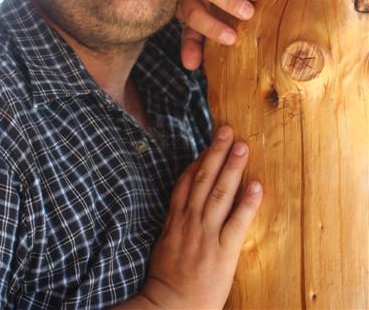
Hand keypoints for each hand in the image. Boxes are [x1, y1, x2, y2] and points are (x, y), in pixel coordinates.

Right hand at [140, 126, 262, 309]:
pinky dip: (247, 203)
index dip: (199, 159)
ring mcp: (206, 235)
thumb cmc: (167, 279)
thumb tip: (186, 206)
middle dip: (216, 152)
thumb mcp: (164, 244)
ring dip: (232, 167)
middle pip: (204, 179)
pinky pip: (236, 222)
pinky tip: (257, 186)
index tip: (210, 143)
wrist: (170, 308)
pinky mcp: (222, 251)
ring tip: (243, 146)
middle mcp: (190, 221)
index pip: (186, 181)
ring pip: (220, 193)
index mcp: (175, 219)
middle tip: (227, 130)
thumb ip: (176, 223)